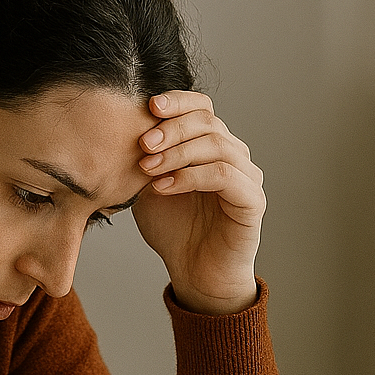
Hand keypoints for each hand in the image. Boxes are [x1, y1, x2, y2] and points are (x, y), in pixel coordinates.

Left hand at [132, 91, 264, 315]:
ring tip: (147, 168)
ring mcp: (247, 176)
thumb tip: (122, 129)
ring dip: (177, 153)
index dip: (178, 101)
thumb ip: (145, 158)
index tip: (148, 106)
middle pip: (208, 121)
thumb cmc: (174, 230)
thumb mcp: (149, 187)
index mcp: (211, 146)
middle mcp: (233, 155)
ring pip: (217, 145)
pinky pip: (225, 175)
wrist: (194, 273)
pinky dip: (191, 176)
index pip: (202, 107)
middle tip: (143, 144)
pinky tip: (164, 187)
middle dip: (172, 128)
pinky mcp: (252, 201)